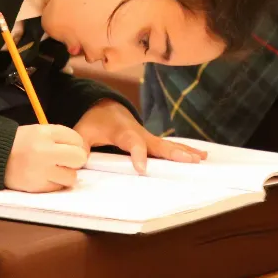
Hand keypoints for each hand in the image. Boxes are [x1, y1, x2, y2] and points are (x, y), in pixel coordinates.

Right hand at [5, 124, 88, 191]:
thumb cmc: (20, 143)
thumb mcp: (38, 131)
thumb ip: (59, 138)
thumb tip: (81, 149)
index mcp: (44, 133)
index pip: (76, 139)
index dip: (75, 144)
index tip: (67, 147)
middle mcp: (44, 151)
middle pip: (79, 157)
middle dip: (75, 160)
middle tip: (66, 160)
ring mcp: (41, 170)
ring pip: (71, 176)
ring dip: (65, 174)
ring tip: (53, 170)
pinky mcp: (37, 186)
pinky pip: (58, 187)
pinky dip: (55, 183)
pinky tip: (45, 177)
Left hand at [74, 100, 205, 174]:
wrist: (105, 108)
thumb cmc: (93, 123)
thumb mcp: (81, 133)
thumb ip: (78, 147)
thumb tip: (75, 165)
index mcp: (121, 130)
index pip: (131, 142)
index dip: (137, 154)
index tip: (142, 169)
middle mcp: (139, 132)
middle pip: (157, 143)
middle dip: (172, 152)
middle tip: (187, 160)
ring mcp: (148, 137)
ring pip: (167, 145)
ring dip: (184, 152)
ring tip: (201, 159)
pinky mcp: (153, 142)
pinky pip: (170, 147)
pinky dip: (185, 150)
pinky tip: (202, 156)